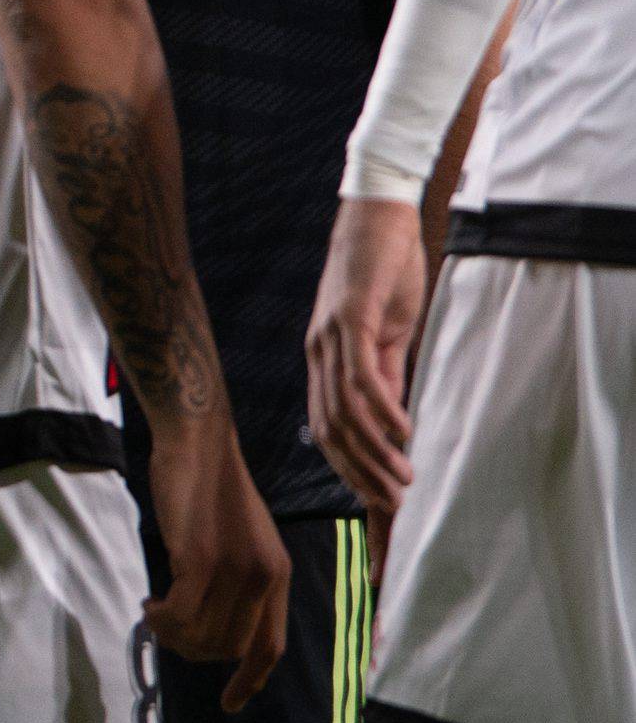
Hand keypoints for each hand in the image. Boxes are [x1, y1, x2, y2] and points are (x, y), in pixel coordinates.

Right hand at [143, 424, 291, 710]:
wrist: (196, 444)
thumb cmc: (209, 489)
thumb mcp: (240, 540)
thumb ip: (237, 581)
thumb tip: (208, 625)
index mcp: (277, 575)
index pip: (268, 645)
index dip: (249, 680)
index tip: (229, 702)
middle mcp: (263, 577)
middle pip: (229, 647)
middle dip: (194, 651)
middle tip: (167, 632)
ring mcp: (233, 569)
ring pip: (202, 635)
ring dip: (173, 635)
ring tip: (155, 615)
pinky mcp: (200, 560)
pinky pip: (179, 613)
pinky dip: (160, 619)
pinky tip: (149, 606)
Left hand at [307, 194, 428, 516]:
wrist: (378, 218)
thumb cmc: (384, 274)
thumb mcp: (387, 335)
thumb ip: (386, 373)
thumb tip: (392, 418)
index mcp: (323, 360)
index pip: (327, 428)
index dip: (348, 467)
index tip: (377, 500)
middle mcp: (318, 353)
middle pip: (330, 430)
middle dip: (361, 472)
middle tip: (394, 504)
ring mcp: (331, 336)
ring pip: (345, 410)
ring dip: (375, 450)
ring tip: (404, 477)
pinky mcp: (351, 317)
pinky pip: (362, 375)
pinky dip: (382, 408)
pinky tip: (404, 430)